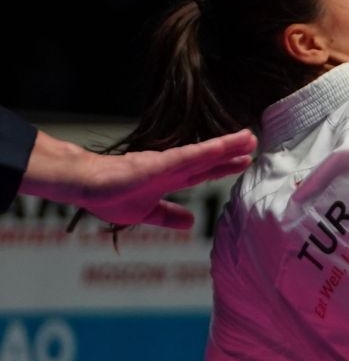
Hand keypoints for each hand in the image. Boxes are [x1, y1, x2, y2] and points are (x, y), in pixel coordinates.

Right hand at [27, 129, 256, 228]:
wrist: (83, 186)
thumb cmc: (108, 195)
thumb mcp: (146, 212)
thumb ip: (168, 216)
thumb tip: (191, 223)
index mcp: (169, 179)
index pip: (203, 172)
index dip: (224, 167)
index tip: (245, 160)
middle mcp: (171, 168)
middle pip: (207, 159)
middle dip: (232, 151)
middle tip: (254, 141)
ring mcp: (164, 164)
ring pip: (201, 154)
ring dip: (225, 146)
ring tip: (247, 137)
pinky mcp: (155, 164)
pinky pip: (185, 157)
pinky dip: (205, 152)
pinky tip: (222, 148)